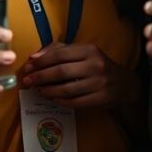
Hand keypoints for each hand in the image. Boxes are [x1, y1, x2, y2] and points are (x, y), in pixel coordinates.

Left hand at [17, 41, 137, 108]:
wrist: (124, 83)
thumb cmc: (96, 65)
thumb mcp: (82, 52)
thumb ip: (58, 50)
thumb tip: (34, 56)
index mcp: (89, 50)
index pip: (60, 54)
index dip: (41, 61)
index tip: (28, 66)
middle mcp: (95, 64)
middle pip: (61, 71)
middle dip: (41, 76)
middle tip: (27, 81)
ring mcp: (99, 83)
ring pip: (67, 89)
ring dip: (48, 90)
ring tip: (37, 90)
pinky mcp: (101, 98)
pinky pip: (76, 102)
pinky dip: (61, 101)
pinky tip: (52, 99)